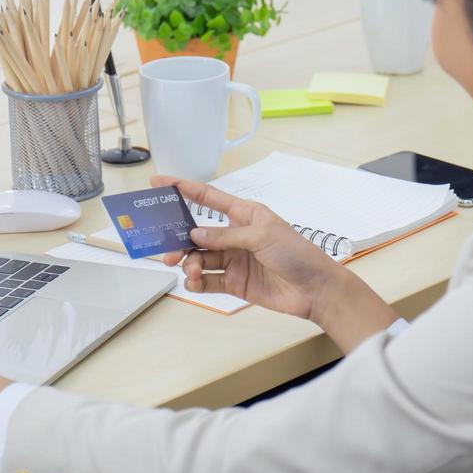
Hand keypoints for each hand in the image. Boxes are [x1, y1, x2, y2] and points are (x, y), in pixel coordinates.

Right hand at [155, 175, 397, 351]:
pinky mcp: (235, 283)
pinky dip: (197, 283)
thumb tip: (194, 233)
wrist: (315, 289)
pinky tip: (196, 284)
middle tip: (168, 253)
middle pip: (197, 234)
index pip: (207, 198)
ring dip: (190, 265)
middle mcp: (235, 235)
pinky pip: (208, 281)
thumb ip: (226, 235)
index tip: (158, 183)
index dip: (183, 189)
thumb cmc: (296, 253)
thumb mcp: (262, 236)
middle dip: (179, 241)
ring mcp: (234, 260)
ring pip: (200, 259)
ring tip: (193, 272)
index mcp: (244, 214)